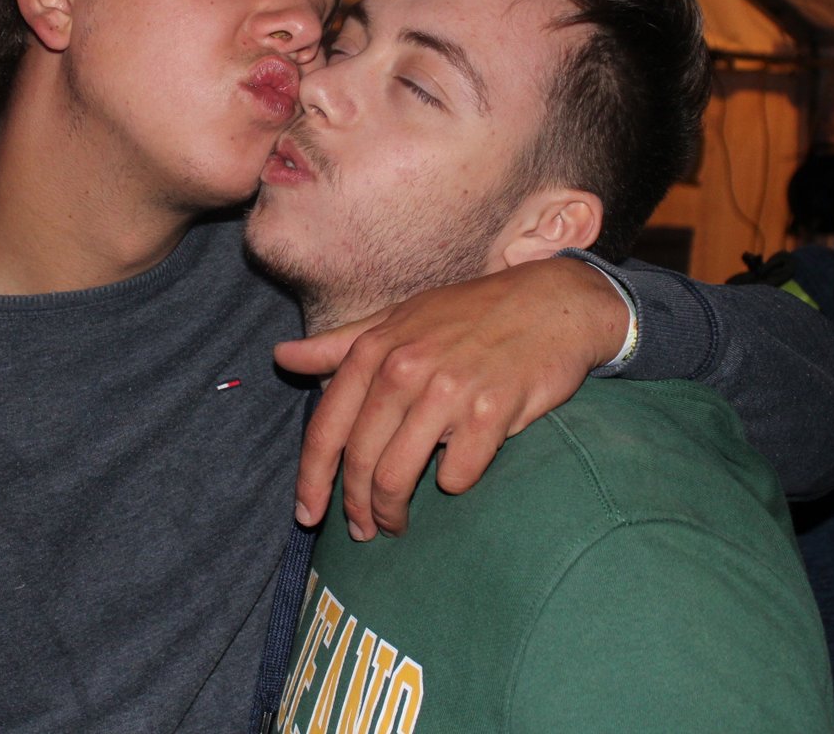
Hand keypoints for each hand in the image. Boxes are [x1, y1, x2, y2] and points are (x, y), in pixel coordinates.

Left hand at [277, 256, 627, 539]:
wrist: (551, 303)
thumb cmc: (470, 314)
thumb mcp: (398, 318)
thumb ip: (340, 344)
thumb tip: (282, 357)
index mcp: (375, 349)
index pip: (327, 427)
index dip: (312, 479)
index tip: (308, 515)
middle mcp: (405, 368)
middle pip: (359, 461)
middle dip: (356, 507)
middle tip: (365, 530)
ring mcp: (448, 390)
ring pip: (397, 476)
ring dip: (393, 512)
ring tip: (398, 524)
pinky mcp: (491, 411)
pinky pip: (457, 474)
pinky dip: (453, 486)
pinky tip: (457, 477)